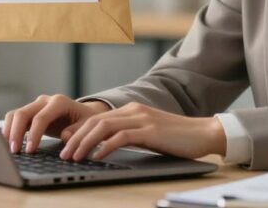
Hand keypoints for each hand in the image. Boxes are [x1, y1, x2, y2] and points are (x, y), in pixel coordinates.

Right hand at [2, 94, 109, 153]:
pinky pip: (15, 119)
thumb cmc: (85, 121)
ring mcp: (36, 105)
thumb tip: (65, 136)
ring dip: (9, 131)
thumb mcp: (87, 126)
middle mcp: (45, 101)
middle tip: (14, 151)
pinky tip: (8, 143)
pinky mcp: (30, 113)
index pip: (41, 117)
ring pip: (15, 114)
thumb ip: (77, 131)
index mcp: (59, 102)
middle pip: (23, 113)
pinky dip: (9, 130)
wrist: (82, 114)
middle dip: (16, 133)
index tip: (30, 150)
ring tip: (9, 149)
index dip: (34, 134)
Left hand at [58, 102, 225, 161]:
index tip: (64, 143)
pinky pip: (121, 137)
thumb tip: (105, 147)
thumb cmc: (176, 139)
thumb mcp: (147, 134)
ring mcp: (141, 119)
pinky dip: (105, 147)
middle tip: (63, 154)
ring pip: (103, 127)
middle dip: (75, 138)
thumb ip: (128, 135)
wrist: (204, 133)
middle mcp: (133, 111)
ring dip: (85, 143)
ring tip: (74, 157)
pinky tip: (97, 157)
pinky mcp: (150, 131)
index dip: (77, 130)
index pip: (96, 118)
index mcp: (131, 110)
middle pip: (95, 121)